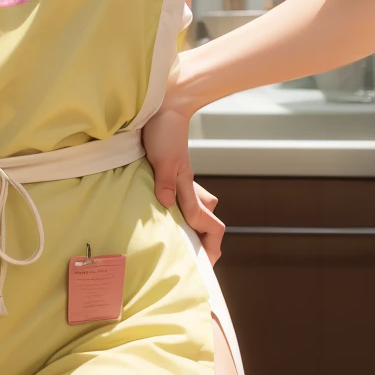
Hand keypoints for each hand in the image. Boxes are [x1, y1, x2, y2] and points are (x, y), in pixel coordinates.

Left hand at [142, 99, 223, 261]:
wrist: (165, 108)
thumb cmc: (164, 132)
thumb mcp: (163, 159)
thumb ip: (167, 183)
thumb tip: (170, 207)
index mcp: (190, 189)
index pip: (211, 225)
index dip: (210, 248)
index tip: (204, 266)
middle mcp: (190, 190)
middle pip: (206, 224)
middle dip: (201, 243)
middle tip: (186, 261)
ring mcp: (183, 184)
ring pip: (194, 214)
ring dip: (188, 229)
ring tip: (174, 244)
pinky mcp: (172, 178)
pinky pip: (181, 203)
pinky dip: (177, 215)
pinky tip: (163, 218)